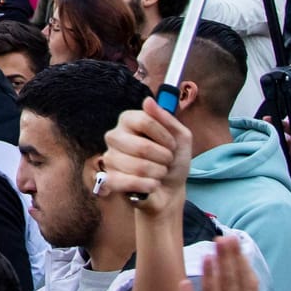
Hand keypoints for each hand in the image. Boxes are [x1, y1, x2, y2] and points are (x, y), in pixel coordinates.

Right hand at [99, 98, 192, 215]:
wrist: (170, 189)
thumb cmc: (173, 160)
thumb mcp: (180, 137)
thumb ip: (166, 118)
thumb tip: (148, 100)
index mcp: (129, 121)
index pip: (144, 121)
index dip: (164, 136)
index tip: (172, 144)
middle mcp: (115, 136)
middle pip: (141, 147)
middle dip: (163, 158)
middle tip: (166, 161)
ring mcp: (110, 158)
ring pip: (138, 167)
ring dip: (158, 173)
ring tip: (159, 173)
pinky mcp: (110, 179)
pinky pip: (129, 182)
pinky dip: (148, 185)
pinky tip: (152, 184)